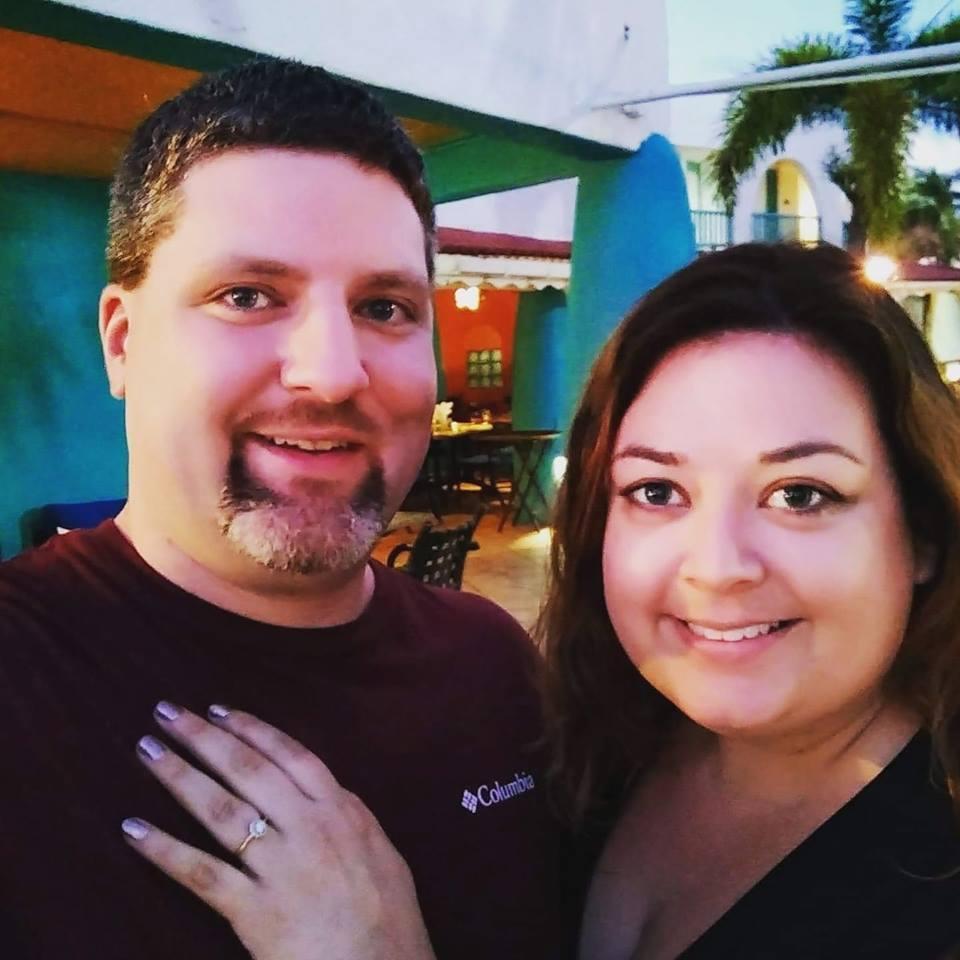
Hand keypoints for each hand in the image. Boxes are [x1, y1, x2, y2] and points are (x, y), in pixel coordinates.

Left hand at [122, 702, 435, 959]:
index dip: (251, 728)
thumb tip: (332, 797)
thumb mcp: (384, 855)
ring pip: (221, 809)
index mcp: (343, 811)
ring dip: (179, 776)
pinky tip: (134, 829)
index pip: (290, 754)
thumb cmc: (391, 922)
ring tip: (148, 751)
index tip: (218, 709)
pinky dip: (164, 849)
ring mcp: (281, 867)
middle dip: (204, 737)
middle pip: (248, 770)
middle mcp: (310, 827)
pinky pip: (201, 873)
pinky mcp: (254, 910)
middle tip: (168, 712)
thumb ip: (353, 821)